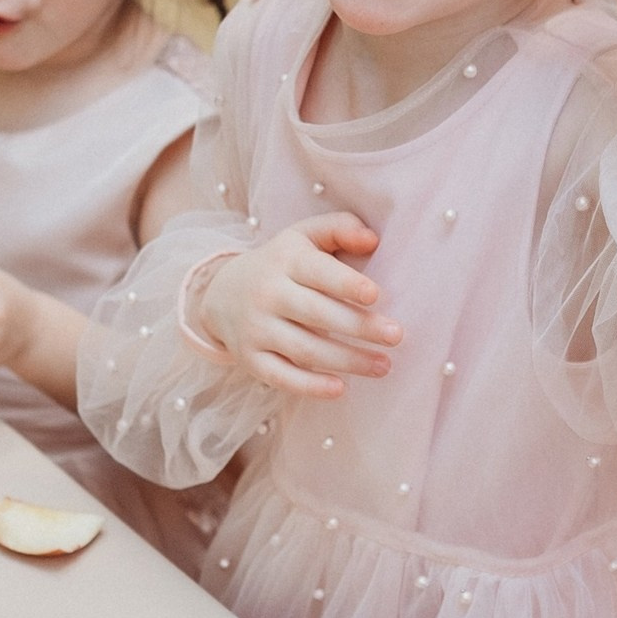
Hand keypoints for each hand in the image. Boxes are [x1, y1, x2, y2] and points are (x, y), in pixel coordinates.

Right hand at [199, 212, 401, 397]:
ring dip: (348, 360)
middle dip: (359, 326)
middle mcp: (268, 294)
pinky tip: (340, 389)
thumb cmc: (280, 264)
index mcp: (286, 260)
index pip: (318, 272)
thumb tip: (372, 240)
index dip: (347, 284)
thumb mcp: (303, 237)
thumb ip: (339, 228)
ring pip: (305, 348)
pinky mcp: (250, 359)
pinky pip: (282, 376)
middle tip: (396, 335)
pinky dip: (310, 386)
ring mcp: (257, 329)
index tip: (376, 295)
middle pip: (317, 313)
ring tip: (384, 366)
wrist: (221, 293)